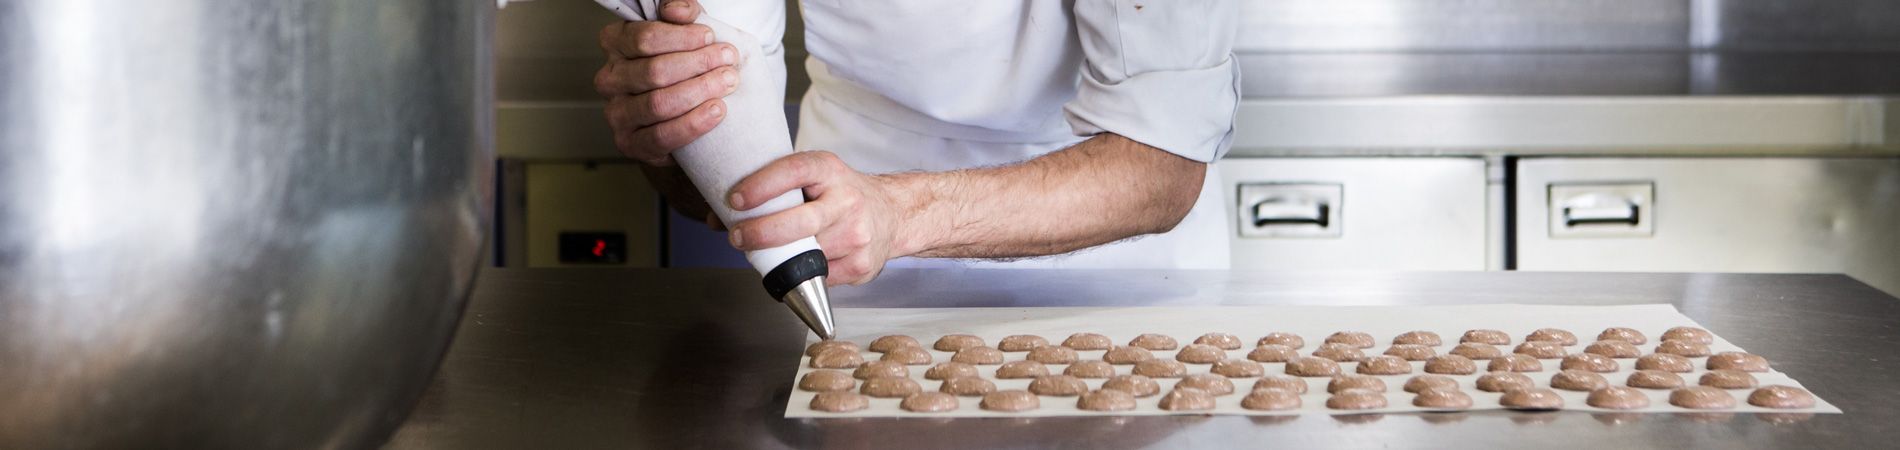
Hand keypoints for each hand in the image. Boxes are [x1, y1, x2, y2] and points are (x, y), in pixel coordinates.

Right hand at [595, 0, 739, 166]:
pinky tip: (716, 111)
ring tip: (727, 83)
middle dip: (697, 64)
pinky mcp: (630, 143)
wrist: (676, 119)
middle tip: (728, 61)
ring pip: (658, 103)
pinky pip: (662, 135)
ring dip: (699, 91)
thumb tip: (678, 11)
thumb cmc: (679, 70)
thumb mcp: (682, 37)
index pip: (644, 37)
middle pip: (654, 70)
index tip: (710, 37)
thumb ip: (682, 16)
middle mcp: (610, 79)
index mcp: (615, 45)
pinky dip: (693, 123)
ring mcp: (617, 113)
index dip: (682, 37)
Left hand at [725, 152, 914, 285]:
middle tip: (737, 237)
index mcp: (830, 171)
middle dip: (762, 233)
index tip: (736, 199)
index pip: (794, 172)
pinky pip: (818, 277)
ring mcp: (857, 234)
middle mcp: (847, 200)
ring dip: (779, 259)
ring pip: (807, 255)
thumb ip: (771, 192)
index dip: (762, 185)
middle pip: (801, 223)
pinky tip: (797, 265)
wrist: (893, 214)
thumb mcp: (812, 179)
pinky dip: (800, 275)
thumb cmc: (840, 195)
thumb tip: (717, 217)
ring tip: (765, 253)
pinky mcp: (861, 264)